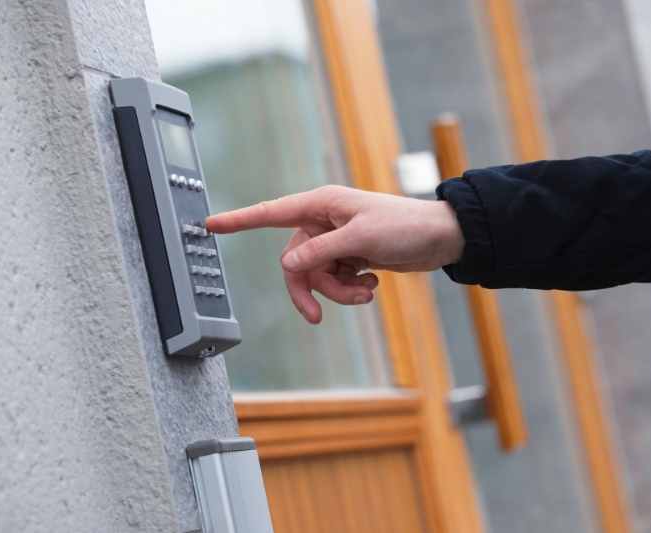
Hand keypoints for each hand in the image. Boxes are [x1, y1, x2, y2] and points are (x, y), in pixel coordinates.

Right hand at [206, 185, 464, 323]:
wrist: (439, 238)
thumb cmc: (404, 226)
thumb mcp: (361, 239)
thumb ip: (321, 252)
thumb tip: (287, 267)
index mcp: (321, 205)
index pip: (271, 214)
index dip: (239, 220)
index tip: (211, 224)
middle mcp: (324, 221)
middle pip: (295, 263)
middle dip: (314, 288)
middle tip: (320, 314)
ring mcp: (337, 241)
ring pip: (317, 276)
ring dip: (339, 291)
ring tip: (367, 290)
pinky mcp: (350, 256)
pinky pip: (336, 280)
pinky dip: (351, 289)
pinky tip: (373, 283)